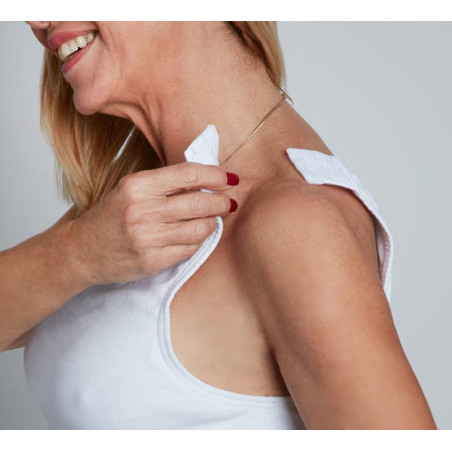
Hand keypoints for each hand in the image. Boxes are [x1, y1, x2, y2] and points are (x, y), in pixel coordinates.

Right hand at [65, 162, 238, 285]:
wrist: (81, 251)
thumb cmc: (109, 217)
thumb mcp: (130, 190)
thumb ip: (164, 184)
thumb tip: (206, 181)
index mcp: (136, 186)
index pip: (187, 174)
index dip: (215, 175)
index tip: (229, 178)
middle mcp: (142, 211)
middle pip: (198, 203)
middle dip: (221, 202)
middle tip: (229, 202)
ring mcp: (147, 239)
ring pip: (199, 229)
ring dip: (213, 223)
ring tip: (215, 219)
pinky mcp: (152, 261)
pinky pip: (189, 249)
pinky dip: (199, 241)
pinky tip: (197, 235)